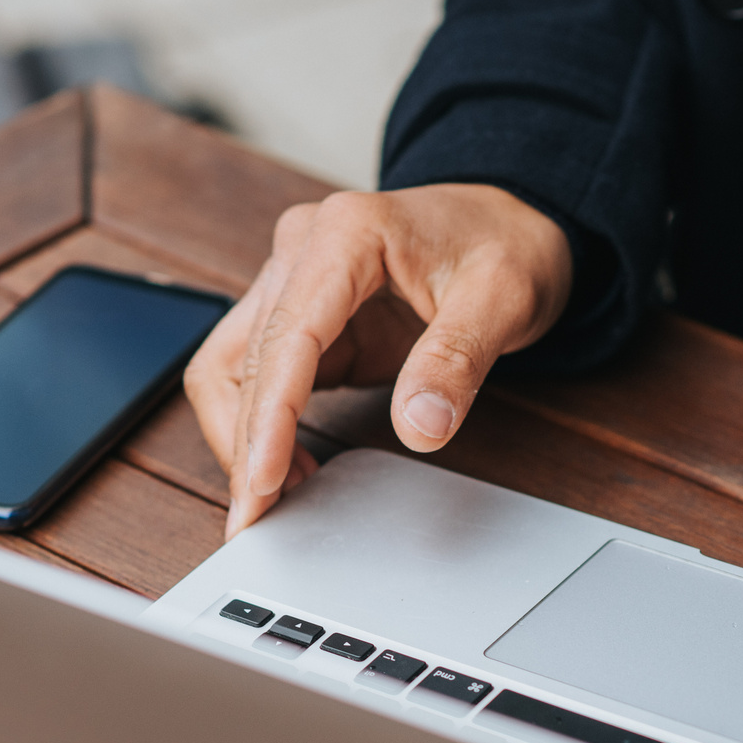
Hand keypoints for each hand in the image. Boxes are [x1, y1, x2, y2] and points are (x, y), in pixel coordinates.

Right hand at [182, 183, 572, 538]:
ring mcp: (294, 284)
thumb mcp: (502, 297)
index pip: (287, 335)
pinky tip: (291, 472)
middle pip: (242, 359)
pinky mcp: (303, 321)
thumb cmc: (505, 246)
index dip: (268, 416)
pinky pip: (261, 380)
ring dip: (241, 438)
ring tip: (273, 501)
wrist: (510, 223)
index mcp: (345, 233)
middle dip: (244, 444)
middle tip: (258, 519)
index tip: (263, 479)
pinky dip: (265, 429)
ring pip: (232, 370)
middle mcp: (303, 251)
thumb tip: (419, 427)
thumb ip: (457, 360)